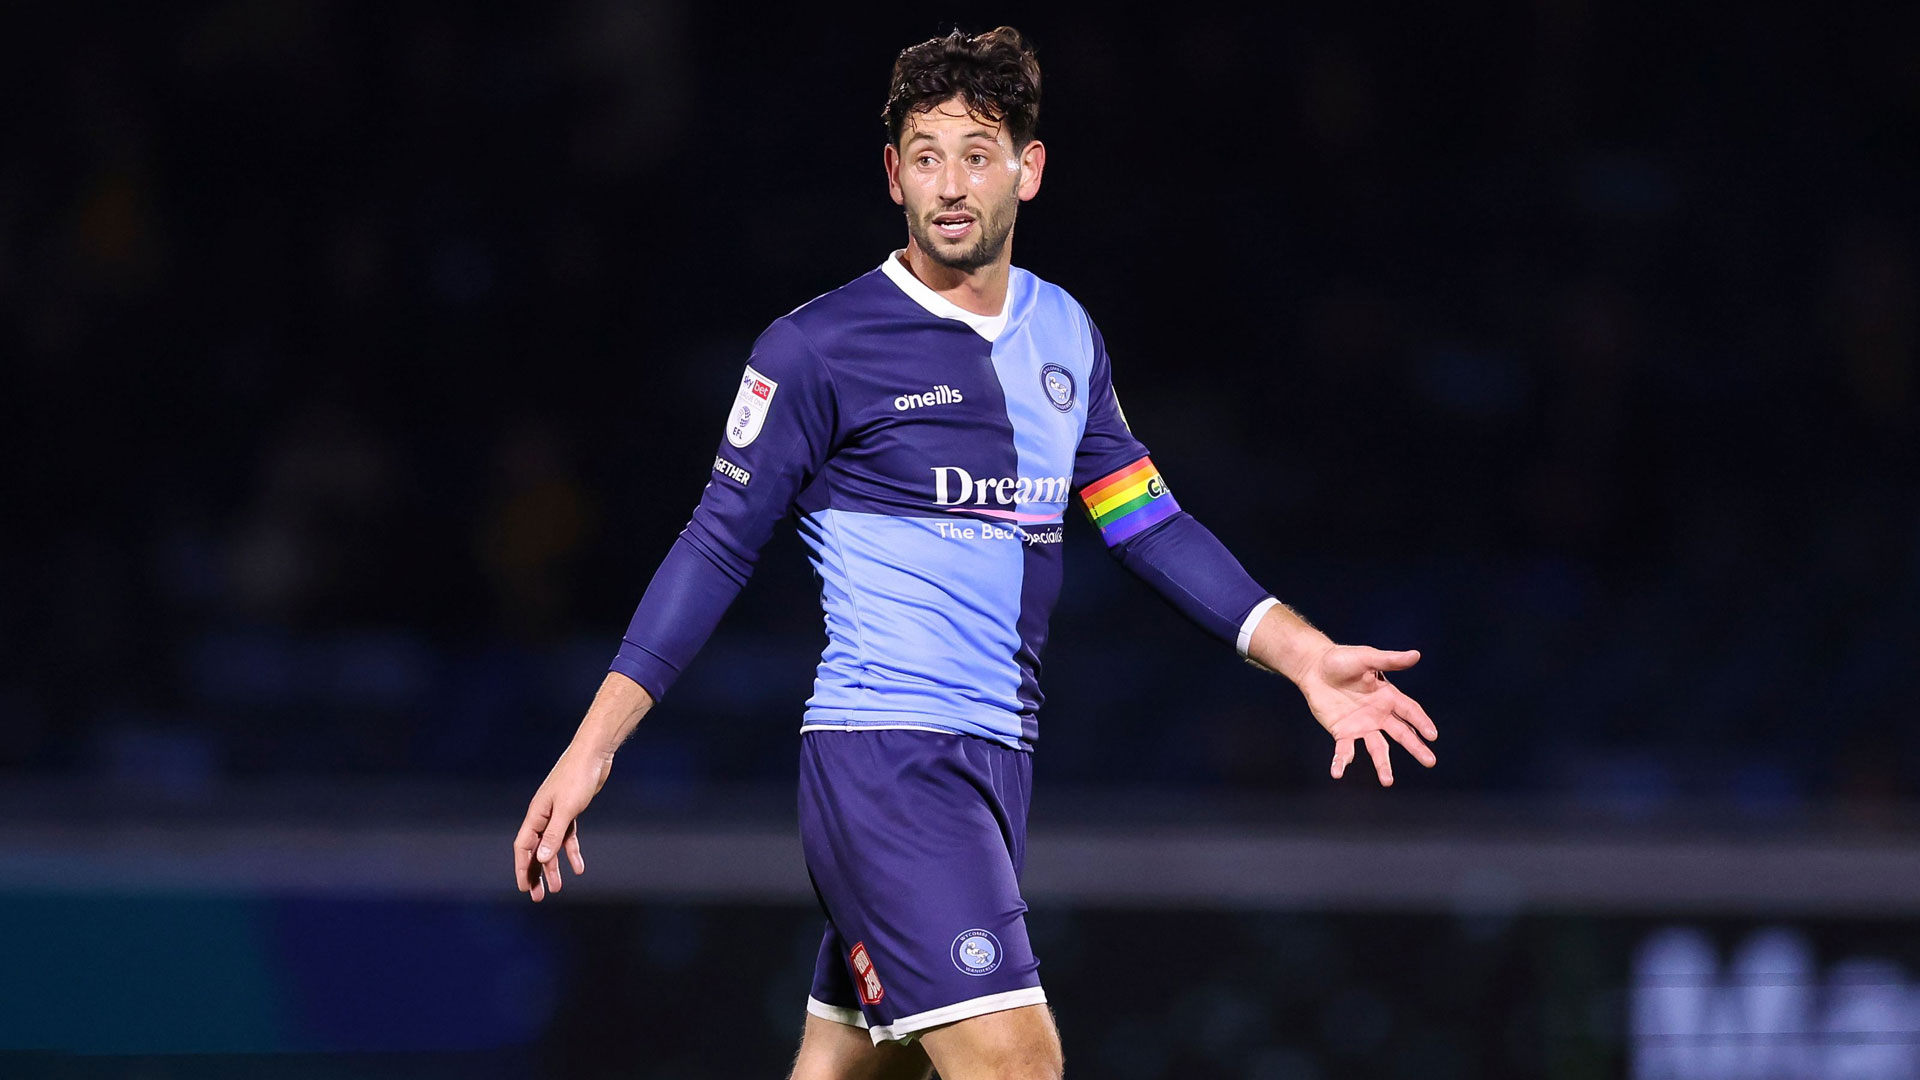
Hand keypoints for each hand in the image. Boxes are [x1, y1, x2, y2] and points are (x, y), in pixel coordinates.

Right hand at [513, 746, 610, 900]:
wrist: (594, 754)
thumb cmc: (578, 777)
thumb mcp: (566, 809)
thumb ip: (554, 834)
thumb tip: (542, 859)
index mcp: (536, 814)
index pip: (523, 846)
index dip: (522, 868)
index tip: (524, 888)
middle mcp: (543, 815)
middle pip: (535, 850)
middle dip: (535, 873)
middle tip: (538, 897)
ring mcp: (557, 813)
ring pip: (551, 846)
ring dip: (553, 867)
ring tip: (558, 888)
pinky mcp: (571, 810)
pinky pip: (567, 837)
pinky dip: (571, 852)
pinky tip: (579, 867)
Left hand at [1295, 645, 1437, 785]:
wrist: (1314, 668)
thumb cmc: (1341, 660)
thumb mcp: (1366, 658)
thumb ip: (1389, 661)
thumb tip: (1415, 655)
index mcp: (1388, 696)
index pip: (1410, 712)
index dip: (1421, 722)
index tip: (1432, 735)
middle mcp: (1379, 714)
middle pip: (1401, 734)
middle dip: (1416, 747)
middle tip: (1430, 761)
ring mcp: (1361, 725)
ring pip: (1377, 748)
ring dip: (1382, 764)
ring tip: (1388, 781)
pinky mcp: (1342, 732)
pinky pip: (1344, 750)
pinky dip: (1342, 762)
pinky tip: (1338, 772)